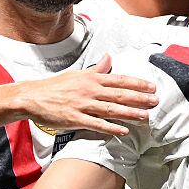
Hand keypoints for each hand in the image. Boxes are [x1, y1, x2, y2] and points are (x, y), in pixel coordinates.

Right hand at [16, 54, 157, 135]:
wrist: (32, 97)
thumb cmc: (56, 86)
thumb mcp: (77, 74)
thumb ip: (96, 69)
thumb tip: (109, 57)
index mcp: (91, 78)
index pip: (120, 80)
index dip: (138, 83)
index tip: (152, 86)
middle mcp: (90, 90)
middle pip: (119, 94)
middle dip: (140, 98)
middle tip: (156, 101)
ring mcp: (83, 105)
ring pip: (111, 109)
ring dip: (130, 113)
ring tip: (146, 116)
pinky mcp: (75, 119)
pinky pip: (96, 124)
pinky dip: (111, 128)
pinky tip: (123, 131)